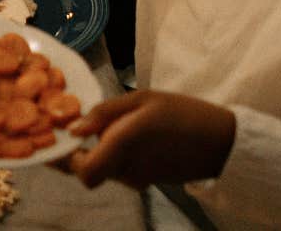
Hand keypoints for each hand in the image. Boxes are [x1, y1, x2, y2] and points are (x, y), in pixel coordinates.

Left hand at [61, 90, 236, 188]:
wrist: (222, 142)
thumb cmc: (183, 112)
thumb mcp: (143, 99)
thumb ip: (105, 113)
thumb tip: (73, 128)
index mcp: (123, 146)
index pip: (83, 171)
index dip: (64, 160)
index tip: (58, 140)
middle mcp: (126, 169)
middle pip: (88, 173)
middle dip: (77, 155)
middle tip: (74, 130)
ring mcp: (137, 178)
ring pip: (103, 171)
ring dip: (97, 153)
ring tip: (103, 124)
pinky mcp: (147, 180)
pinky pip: (120, 170)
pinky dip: (114, 155)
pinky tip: (124, 133)